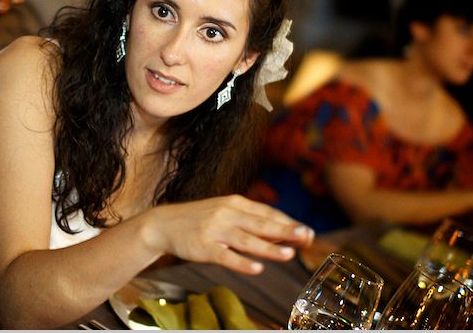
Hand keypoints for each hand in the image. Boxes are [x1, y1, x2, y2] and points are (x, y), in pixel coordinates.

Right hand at [143, 195, 313, 275]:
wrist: (163, 223)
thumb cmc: (200, 219)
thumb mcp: (224, 211)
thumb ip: (249, 220)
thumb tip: (281, 233)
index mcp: (234, 203)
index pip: (267, 213)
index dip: (289, 223)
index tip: (309, 233)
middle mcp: (227, 214)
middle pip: (261, 224)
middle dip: (286, 231)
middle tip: (307, 236)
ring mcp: (215, 231)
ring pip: (246, 240)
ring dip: (268, 248)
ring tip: (289, 254)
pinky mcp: (203, 248)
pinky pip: (226, 257)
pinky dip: (242, 263)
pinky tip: (257, 269)